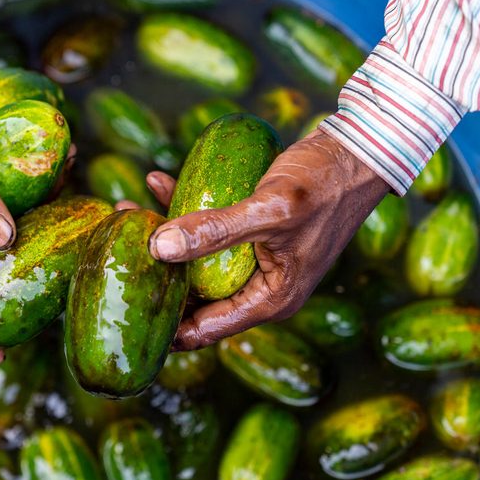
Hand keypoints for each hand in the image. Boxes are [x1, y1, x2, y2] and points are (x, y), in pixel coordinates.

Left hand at [145, 129, 388, 350]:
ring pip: (197, 258)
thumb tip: (158, 248)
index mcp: (269, 301)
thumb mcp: (270, 210)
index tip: (124, 306)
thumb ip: (215, 231)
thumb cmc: (326, 184)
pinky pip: (210, 230)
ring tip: (129, 209)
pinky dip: (186, 209)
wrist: (361, 150)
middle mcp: (260, 287)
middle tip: (118, 247)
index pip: (204, 330)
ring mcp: (255, 260)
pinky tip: (159, 182)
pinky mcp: (253, 233)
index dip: (163, 324)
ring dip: (165, 234)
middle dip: (156, 270)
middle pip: (195, 293)